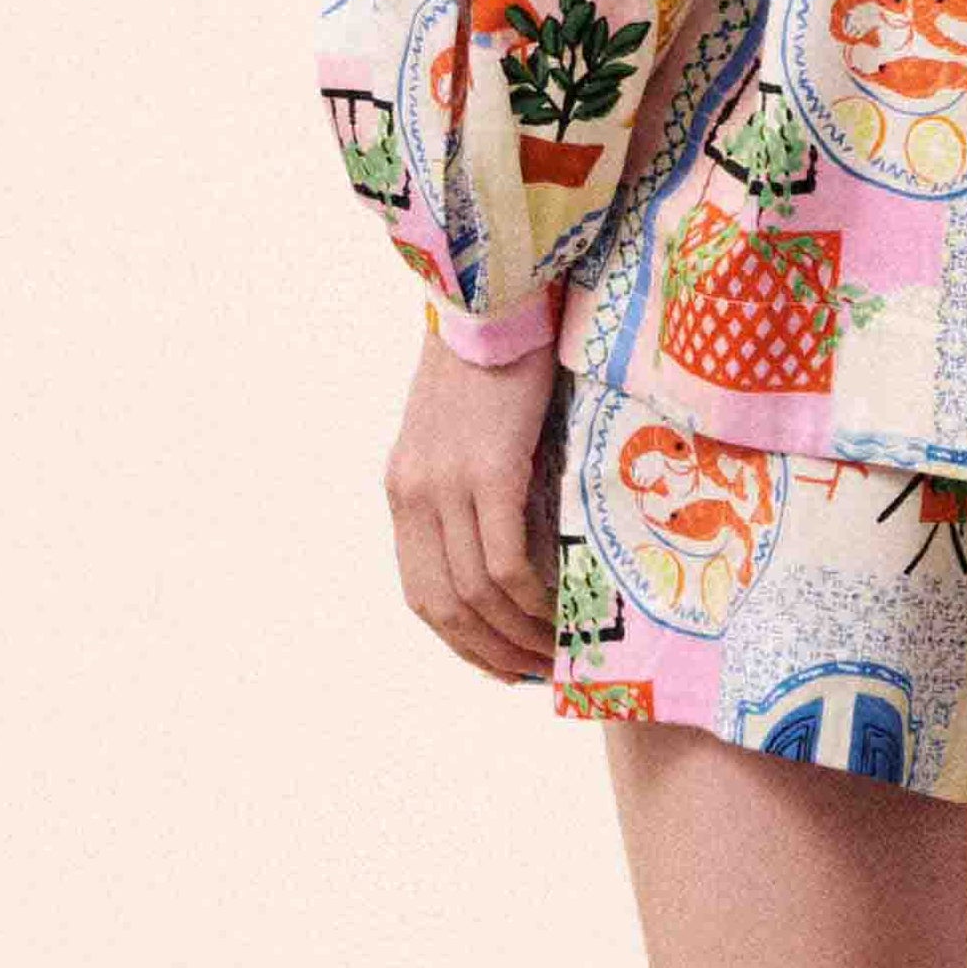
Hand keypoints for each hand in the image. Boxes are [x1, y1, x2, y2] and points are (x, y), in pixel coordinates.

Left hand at [384, 333, 558, 682]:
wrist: (502, 293)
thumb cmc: (500, 357)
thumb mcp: (467, 432)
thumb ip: (474, 486)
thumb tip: (523, 545)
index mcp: (404, 488)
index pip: (421, 590)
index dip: (460, 640)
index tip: (502, 664)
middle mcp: (414, 493)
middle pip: (443, 605)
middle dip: (490, 651)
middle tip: (537, 673)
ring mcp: (446, 484)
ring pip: (475, 593)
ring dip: (517, 635)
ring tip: (560, 651)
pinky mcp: (488, 471)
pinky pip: (505, 562)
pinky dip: (532, 601)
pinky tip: (562, 612)